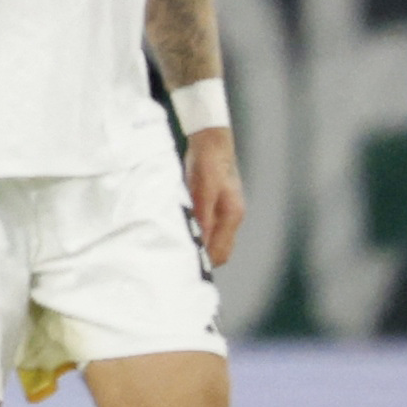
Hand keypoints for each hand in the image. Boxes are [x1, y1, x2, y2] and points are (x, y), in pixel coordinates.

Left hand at [182, 127, 243, 268]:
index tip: (183, 265)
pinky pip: (204, 230)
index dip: (204, 261)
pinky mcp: (212, 208)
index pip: (221, 253)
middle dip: (200, 257)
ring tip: (174, 246)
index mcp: (232, 215)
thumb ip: (203, 212)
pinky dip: (193, 234)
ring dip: (196, 245)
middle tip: (175, 258)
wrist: (210, 141)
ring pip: (211, 242)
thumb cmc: (209, 160)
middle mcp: (230, 218)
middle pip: (218, 252)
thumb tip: (199, 238)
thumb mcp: (204, 186)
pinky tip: (178, 231)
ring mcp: (222, 214)